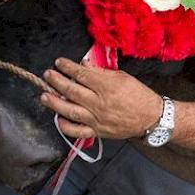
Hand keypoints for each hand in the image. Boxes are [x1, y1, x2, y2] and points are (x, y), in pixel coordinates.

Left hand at [40, 58, 162, 139]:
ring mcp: (97, 119)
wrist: (150, 117)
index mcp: (107, 86)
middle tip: (47, 75)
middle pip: (71, 91)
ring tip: (44, 96)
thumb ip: (102, 72)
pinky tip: (58, 118)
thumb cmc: (139, 95)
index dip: (67, 67)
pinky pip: (76, 131)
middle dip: (56, 81)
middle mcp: (99, 103)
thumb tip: (84, 65)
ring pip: (69, 110)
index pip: (81, 74)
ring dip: (54, 102)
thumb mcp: (123, 77)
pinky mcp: (97, 131)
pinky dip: (65, 126)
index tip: (59, 62)